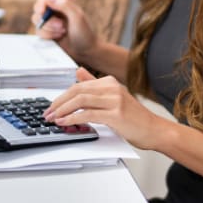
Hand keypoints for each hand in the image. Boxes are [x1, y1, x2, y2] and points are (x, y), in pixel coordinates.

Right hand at [32, 0, 99, 62]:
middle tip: (60, 25)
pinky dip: (47, 35)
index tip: (43, 11)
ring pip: (36, 20)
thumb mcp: (78, 17)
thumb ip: (64, 5)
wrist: (85, 51)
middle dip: (47, 19)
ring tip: (62, 32)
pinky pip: (38, 31)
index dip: (42, 1)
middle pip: (38, 7)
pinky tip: (58, 37)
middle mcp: (54, 9)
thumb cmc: (85, 33)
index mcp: (63, 0)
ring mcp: (49, 21)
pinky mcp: (46, 31)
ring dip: (49, 28)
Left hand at [44, 68, 163, 150]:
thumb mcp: (113, 98)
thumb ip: (95, 85)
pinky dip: (73, 118)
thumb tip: (78, 72)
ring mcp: (115, 100)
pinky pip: (88, 114)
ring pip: (80, 100)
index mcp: (109, 82)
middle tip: (47, 113)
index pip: (78, 86)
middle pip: (77, 91)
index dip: (62, 96)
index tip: (51, 107)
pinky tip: (65, 122)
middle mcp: (112, 88)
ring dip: (62, 110)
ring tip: (53, 118)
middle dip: (58, 103)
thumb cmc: (133, 118)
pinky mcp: (116, 114)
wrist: (154, 130)